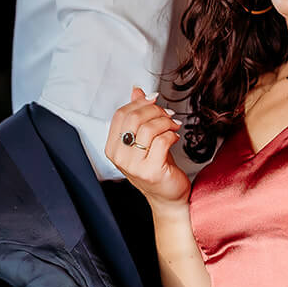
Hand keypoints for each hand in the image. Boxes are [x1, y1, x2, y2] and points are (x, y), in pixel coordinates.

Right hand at [106, 88, 190, 206]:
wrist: (167, 195)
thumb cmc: (156, 165)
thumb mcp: (144, 138)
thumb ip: (138, 114)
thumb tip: (137, 91)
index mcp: (112, 147)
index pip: (120, 114)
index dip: (139, 102)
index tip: (154, 99)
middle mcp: (119, 157)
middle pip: (134, 119)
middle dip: (155, 110)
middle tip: (167, 114)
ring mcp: (133, 166)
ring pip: (149, 128)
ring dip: (166, 122)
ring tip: (173, 126)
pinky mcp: (151, 171)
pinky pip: (162, 141)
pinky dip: (172, 135)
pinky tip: (175, 138)